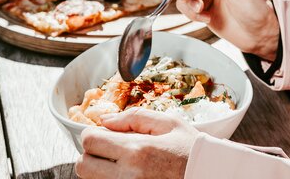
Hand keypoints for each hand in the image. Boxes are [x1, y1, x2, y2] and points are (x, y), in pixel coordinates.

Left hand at [76, 108, 195, 178]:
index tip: (104, 132)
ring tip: (120, 161)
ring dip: (99, 168)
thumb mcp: (168, 123)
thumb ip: (134, 117)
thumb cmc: (189, 149)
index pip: (90, 141)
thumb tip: (105, 120)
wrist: (205, 174)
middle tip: (110, 148)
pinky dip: (109, 178)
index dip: (93, 133)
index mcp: (137, 150)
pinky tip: (127, 171)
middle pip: (83, 165)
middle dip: (92, 153)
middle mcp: (127, 175)